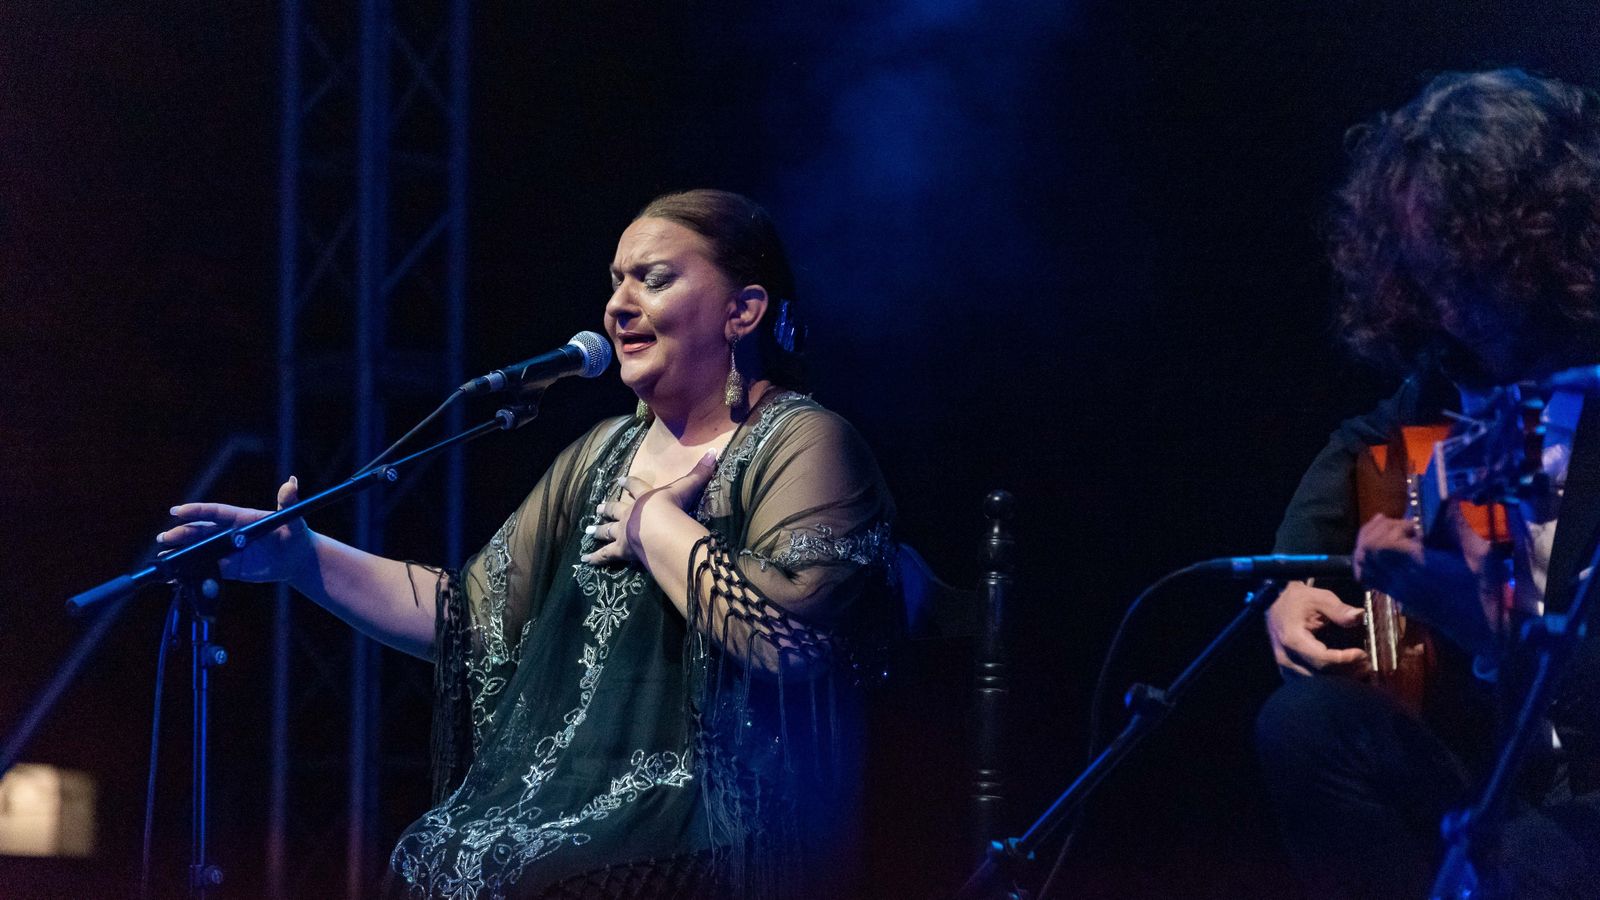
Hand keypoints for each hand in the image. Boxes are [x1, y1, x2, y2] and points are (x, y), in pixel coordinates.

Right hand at [157, 477, 312, 583]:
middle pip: (201, 532)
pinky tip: (175, 577)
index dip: (196, 511)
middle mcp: (229, 533)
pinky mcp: (229, 568)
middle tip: (165, 537)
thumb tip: (292, 482)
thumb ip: (288, 502)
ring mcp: (227, 550)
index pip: (215, 512)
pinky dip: (191, 573)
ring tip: (163, 557)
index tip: (177, 511)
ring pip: (199, 550)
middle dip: (182, 534)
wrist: (297, 559)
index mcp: (241, 518)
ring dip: (181, 552)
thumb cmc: (295, 534)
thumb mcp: (293, 519)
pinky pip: (207, 570)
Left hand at [581, 450, 718, 566]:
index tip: (619, 480)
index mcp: (645, 499)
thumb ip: (700, 473)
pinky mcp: (621, 550)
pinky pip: (606, 555)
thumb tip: (714, 451)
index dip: (629, 482)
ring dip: (598, 530)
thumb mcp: (686, 488)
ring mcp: (623, 532)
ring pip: (607, 531)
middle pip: (615, 509)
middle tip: (597, 508)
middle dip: (607, 508)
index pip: (635, 487)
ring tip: (588, 530)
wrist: (658, 527)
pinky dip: (595, 558)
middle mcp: (630, 514)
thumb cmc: (672, 507)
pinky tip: (584, 560)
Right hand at [1266, 580, 1368, 677]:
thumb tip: (1360, 615)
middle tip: (1366, 664)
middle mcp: (1287, 657)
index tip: (1362, 654)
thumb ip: (1339, 610)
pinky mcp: (1287, 668)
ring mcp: (1285, 665)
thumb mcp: (1319, 598)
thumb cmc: (1296, 600)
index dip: (1345, 659)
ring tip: (1358, 669)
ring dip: (1339, 678)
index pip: (1323, 659)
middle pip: (1321, 674)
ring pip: (1316, 681)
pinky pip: (1309, 680)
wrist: (1272, 602)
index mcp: (1293, 639)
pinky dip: (1327, 679)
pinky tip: (1342, 673)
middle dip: (1346, 671)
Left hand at [1353, 508, 1496, 655]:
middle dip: (1379, 530)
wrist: (1483, 628)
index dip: (1393, 528)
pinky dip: (1367, 559)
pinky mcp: (1397, 596)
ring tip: (1390, 532)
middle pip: (1366, 551)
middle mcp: (1401, 579)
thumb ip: (1459, 526)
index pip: (1382, 545)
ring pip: (1362, 563)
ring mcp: (1396, 590)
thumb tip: (1448, 498)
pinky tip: (1384, 550)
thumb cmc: (1485, 590)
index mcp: (1420, 567)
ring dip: (1370, 542)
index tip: (1416, 526)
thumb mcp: (1480, 553)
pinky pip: (1367, 577)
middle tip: (1401, 525)